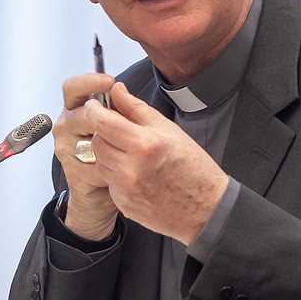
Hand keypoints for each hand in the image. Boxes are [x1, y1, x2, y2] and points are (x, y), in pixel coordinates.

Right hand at [54, 72, 119, 239]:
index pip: (72, 88)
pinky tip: (118, 169)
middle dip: (106, 122)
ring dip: (112, 147)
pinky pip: (96, 165)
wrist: (106, 191)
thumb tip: (120, 88)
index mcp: (76, 108)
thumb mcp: (126, 125)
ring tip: (122, 152)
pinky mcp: (72, 171)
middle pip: (82, 114)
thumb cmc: (116, 152)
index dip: (89, 82)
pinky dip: (112, 168)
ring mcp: (66, 149)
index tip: (108, 82)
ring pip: (90, 140)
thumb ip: (123, 107)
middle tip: (124, 130)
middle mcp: (66, 125)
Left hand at [80, 82, 228, 244]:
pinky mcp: (123, 204)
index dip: (94, 110)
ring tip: (132, 154)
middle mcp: (131, 169)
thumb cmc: (194, 168)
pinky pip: (109, 182)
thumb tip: (117, 90)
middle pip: (97, 143)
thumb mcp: (171, 131)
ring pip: (101, 163)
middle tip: (119, 131)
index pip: (103, 122)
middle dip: (103, 133)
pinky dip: (117, 174)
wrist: (206, 208)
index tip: (95, 105)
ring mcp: (125, 189)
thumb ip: (138, 109)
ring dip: (109, 154)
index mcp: (145, 145)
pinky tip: (137, 174)